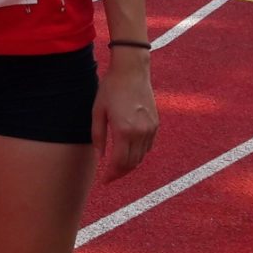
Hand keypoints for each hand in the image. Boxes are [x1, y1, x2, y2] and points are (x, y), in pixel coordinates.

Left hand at [92, 52, 157, 182]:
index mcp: (124, 130)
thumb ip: (98, 136)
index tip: (104, 181)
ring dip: (130, 164)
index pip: (120, 163)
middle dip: (120, 173)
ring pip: (141, 156)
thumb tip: (101, 157)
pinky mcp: (155, 124)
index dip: (112, 175)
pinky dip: (139, 153)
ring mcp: (150, 128)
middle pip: (132, 163)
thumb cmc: (110, 88)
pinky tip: (128, 152)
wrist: (131, 71)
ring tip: (117, 167)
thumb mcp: (97, 111)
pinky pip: (148, 146)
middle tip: (109, 177)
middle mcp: (140, 132)